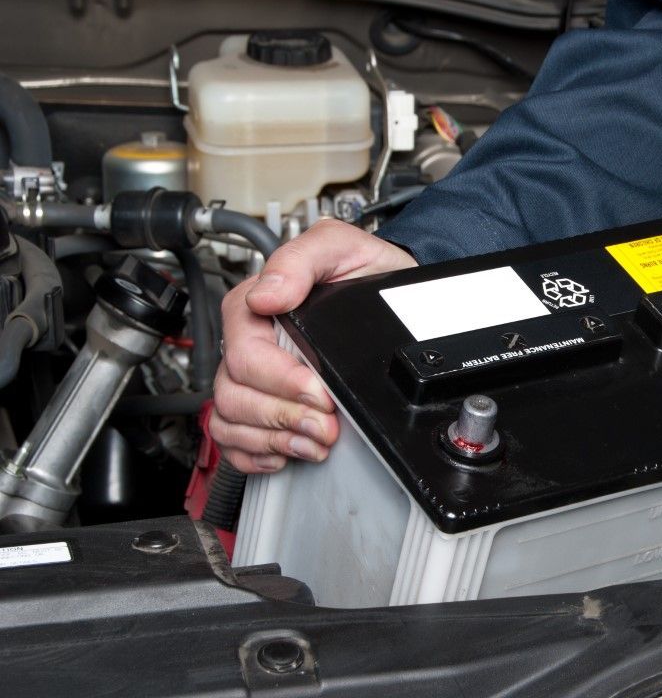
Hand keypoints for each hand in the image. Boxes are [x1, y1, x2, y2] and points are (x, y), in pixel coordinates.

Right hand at [210, 220, 416, 472]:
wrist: (393, 295)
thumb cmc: (365, 270)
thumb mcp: (342, 246)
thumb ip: (303, 258)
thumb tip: (269, 294)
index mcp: (256, 305)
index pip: (244, 353)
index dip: (281, 380)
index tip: (319, 392)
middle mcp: (251, 343)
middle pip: (235, 394)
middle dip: (283, 416)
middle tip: (326, 425)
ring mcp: (254, 376)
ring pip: (231, 420)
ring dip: (275, 439)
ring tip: (316, 441)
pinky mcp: (264, 403)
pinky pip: (234, 440)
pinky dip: (257, 453)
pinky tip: (288, 450)